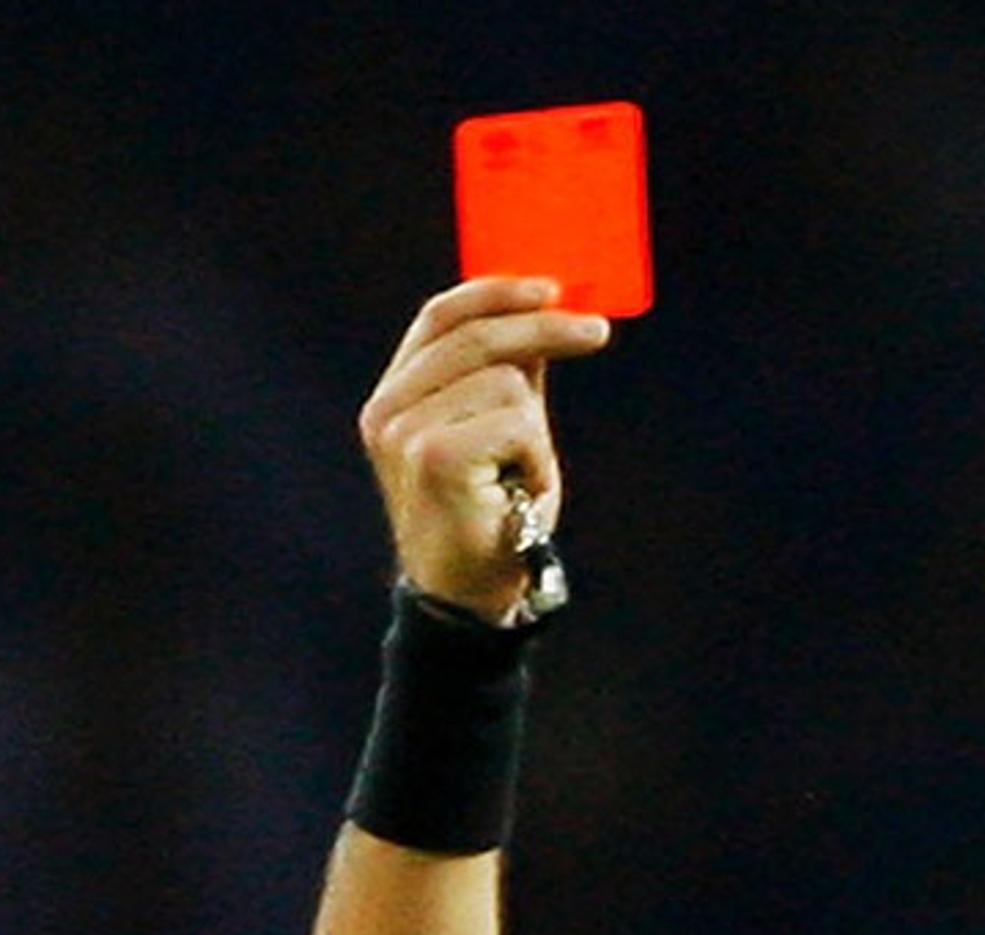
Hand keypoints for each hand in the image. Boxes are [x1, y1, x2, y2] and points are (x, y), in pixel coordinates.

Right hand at [358, 278, 614, 622]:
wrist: (472, 598)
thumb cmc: (490, 516)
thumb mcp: (501, 433)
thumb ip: (508, 375)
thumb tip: (543, 312)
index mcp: (394, 397)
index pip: (440, 317)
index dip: (496, 292)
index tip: (550, 287)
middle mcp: (387, 411)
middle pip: (478, 336)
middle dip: (546, 328)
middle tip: (597, 332)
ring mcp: (404, 433)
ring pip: (507, 382)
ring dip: (535, 431)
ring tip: (518, 475)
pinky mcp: (433, 457)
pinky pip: (517, 421)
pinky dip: (536, 457)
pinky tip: (516, 491)